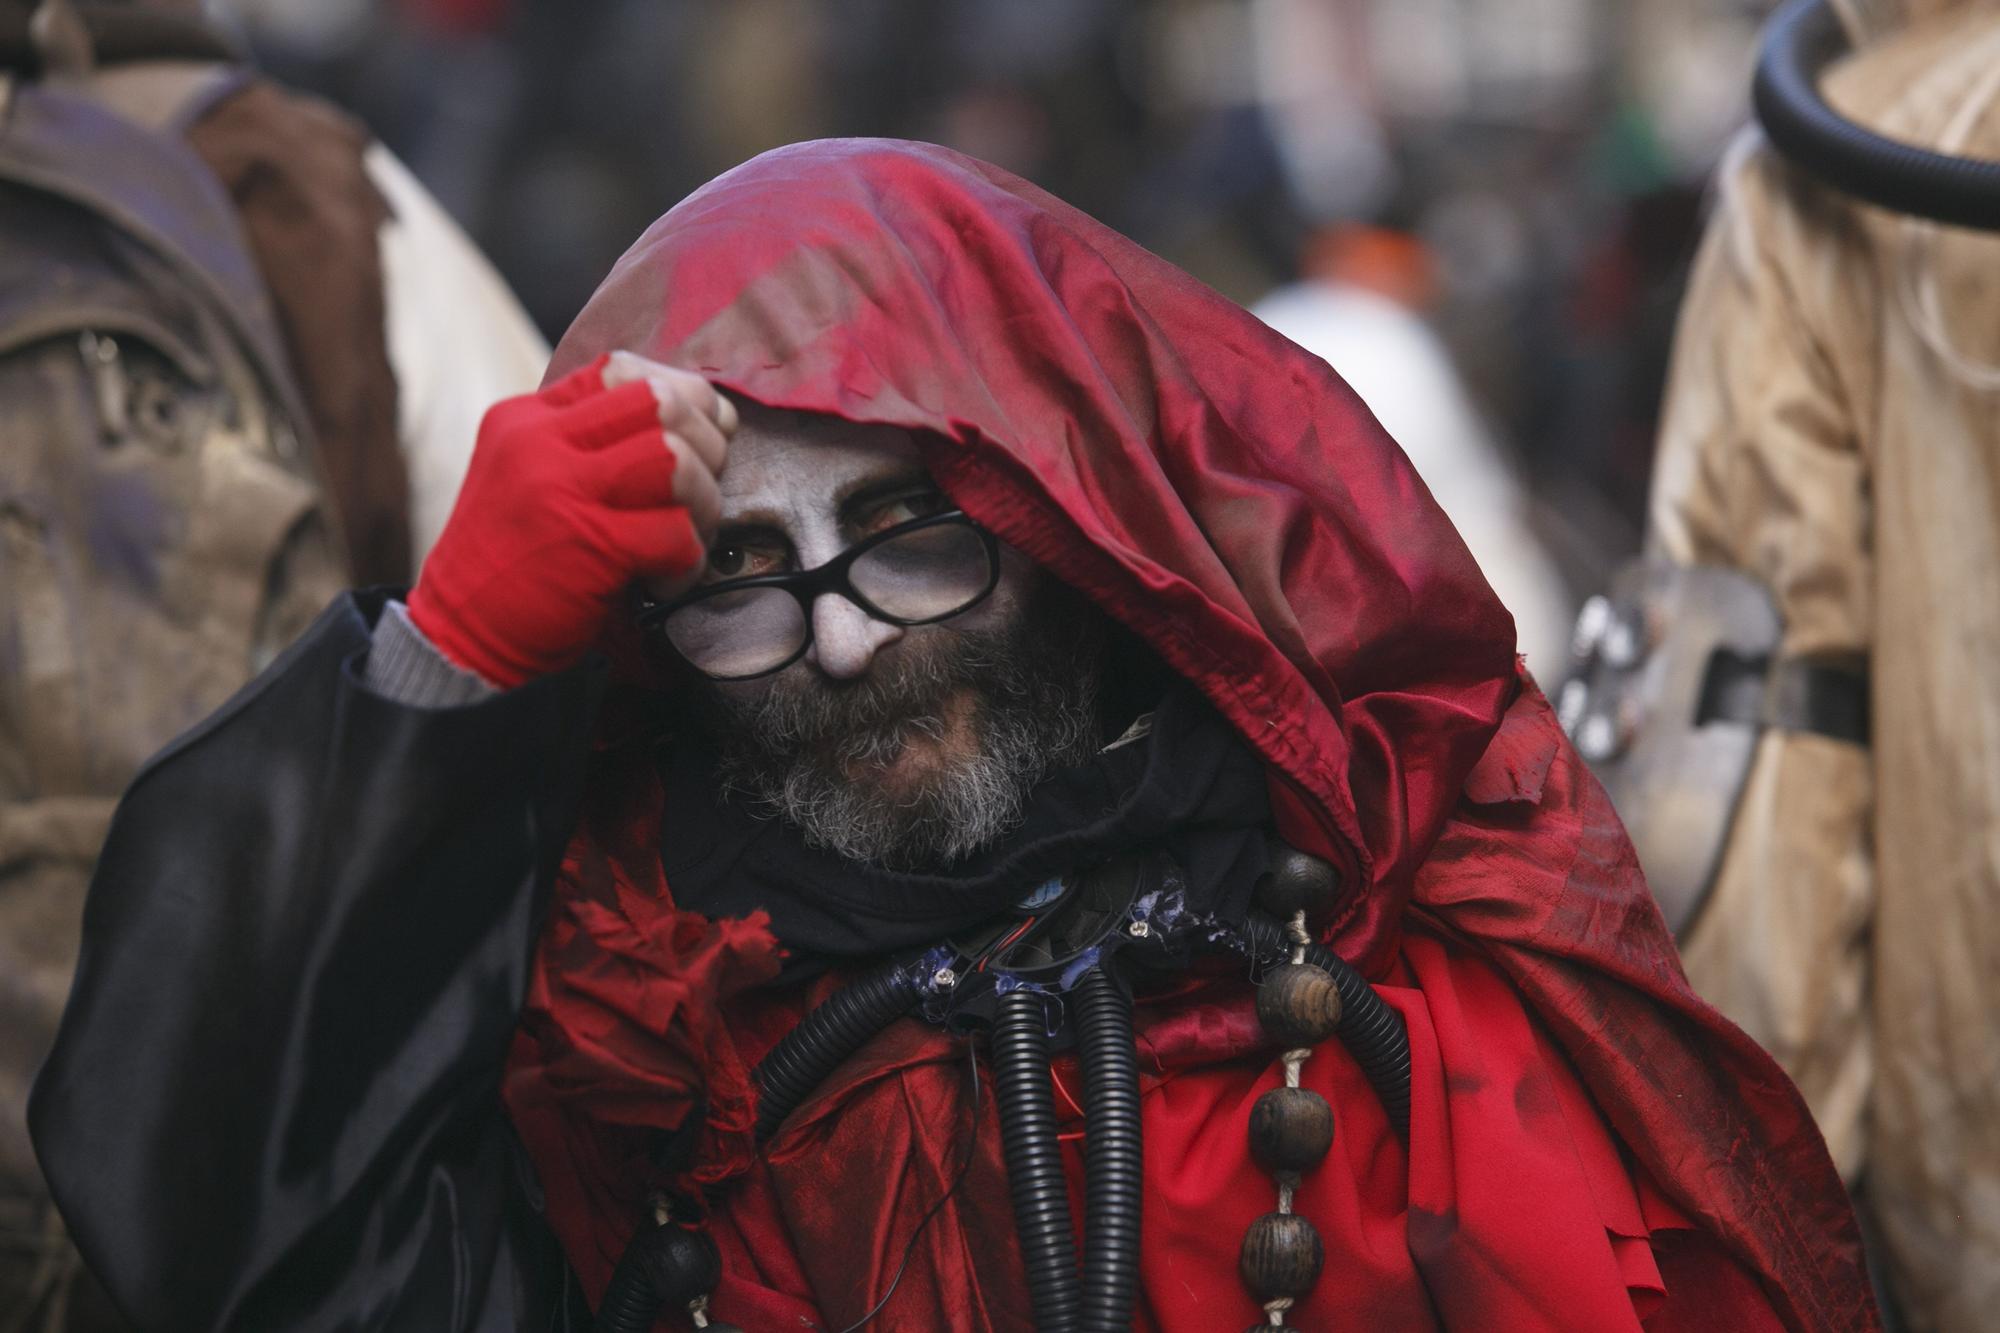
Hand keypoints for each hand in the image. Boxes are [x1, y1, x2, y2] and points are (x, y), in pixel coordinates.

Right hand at [407, 351, 736, 686]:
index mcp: (527, 419)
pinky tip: (666, 581)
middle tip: (704, 488)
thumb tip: (695, 421)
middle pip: (660, 401)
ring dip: (704, 501)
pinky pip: (675, 532)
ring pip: (675, 458)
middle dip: (707, 442)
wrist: (461, 637)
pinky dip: (688, 560)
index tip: (707, 428)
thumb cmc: (513, 561)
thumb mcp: (530, 477)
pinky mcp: (588, 547)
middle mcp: (539, 443)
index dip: (681, 392)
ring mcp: (561, 491)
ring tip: (687, 535)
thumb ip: (588, 443)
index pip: (620, 368)